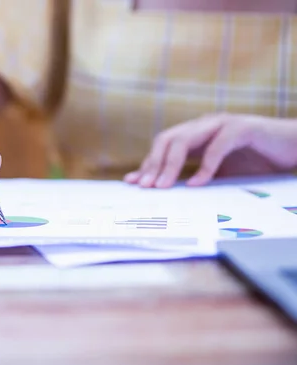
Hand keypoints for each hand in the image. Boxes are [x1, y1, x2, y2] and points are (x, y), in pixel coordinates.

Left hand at [124, 113, 296, 187]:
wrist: (294, 148)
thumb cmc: (258, 161)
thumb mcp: (220, 174)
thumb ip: (195, 178)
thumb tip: (166, 191)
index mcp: (198, 134)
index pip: (163, 146)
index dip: (148, 164)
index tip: (133, 183)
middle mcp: (205, 125)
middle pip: (168, 139)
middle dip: (153, 164)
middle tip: (144, 187)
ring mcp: (222, 124)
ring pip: (185, 139)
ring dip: (170, 165)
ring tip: (161, 187)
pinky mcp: (243, 128)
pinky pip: (217, 146)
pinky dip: (205, 166)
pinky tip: (196, 184)